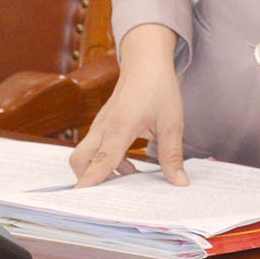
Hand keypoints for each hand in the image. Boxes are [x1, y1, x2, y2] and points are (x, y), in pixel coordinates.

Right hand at [70, 23, 187, 187]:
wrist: (145, 61)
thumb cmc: (158, 88)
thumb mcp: (172, 122)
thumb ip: (172, 155)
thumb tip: (180, 183)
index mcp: (121, 125)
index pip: (102, 158)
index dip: (92, 179)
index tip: (82, 197)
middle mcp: (104, 127)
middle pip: (79, 159)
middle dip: (86, 179)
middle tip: (110, 196)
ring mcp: (99, 125)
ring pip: (85, 155)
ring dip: (99, 171)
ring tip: (129, 180)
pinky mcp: (101, 125)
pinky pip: (94, 149)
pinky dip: (104, 161)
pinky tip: (129, 166)